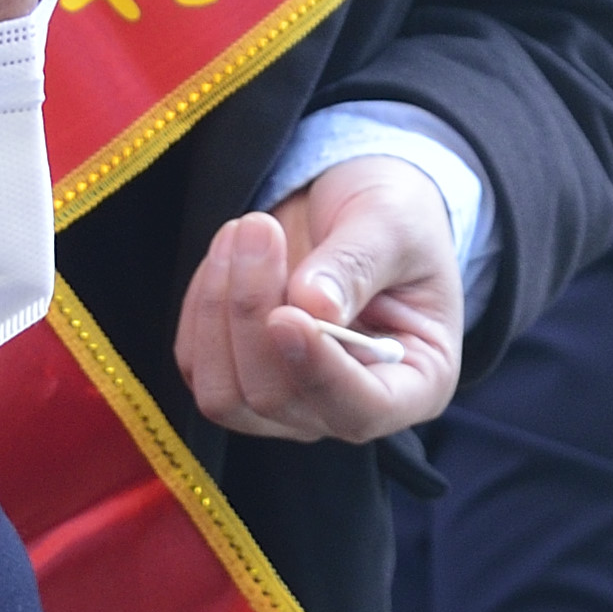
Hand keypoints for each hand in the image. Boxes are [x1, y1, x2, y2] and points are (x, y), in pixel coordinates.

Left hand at [176, 152, 465, 441]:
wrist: (354, 201)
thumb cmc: (395, 215)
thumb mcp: (394, 223)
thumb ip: (356, 265)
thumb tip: (312, 305)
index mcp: (415, 381)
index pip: (363, 410)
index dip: (320, 374)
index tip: (287, 315)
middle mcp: (348, 406)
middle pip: (278, 400)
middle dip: (255, 312)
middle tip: (259, 228)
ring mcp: (290, 402)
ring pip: (226, 395)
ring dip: (221, 310)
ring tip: (244, 231)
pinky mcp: (239, 378)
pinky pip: (197, 365)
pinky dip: (202, 306)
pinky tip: (229, 255)